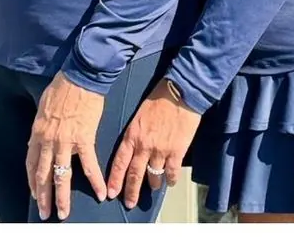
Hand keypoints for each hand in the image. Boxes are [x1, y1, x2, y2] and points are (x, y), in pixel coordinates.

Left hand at [26, 73, 106, 221]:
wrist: (81, 75)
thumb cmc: (62, 86)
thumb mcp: (43, 106)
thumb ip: (41, 126)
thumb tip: (38, 138)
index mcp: (37, 133)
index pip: (31, 164)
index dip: (33, 181)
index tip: (35, 194)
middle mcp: (48, 141)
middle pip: (43, 175)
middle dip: (43, 197)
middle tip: (45, 213)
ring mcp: (66, 142)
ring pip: (62, 176)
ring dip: (62, 197)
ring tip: (63, 213)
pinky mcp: (85, 139)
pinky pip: (89, 165)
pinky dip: (95, 181)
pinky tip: (100, 193)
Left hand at [108, 79, 200, 210]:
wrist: (181, 91)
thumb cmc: (160, 96)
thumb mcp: (140, 114)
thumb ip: (136, 133)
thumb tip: (135, 146)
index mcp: (132, 135)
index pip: (120, 162)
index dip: (115, 179)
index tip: (111, 193)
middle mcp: (144, 146)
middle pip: (135, 174)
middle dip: (131, 191)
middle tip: (129, 202)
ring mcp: (161, 150)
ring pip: (153, 175)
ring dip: (153, 184)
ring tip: (153, 187)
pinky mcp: (177, 151)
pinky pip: (172, 172)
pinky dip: (171, 179)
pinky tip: (170, 182)